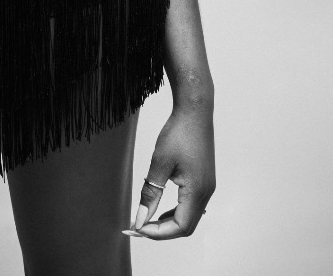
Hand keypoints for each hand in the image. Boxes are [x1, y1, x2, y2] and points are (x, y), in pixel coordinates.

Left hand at [124, 105, 215, 239]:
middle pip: (186, 226)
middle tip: (137, 227)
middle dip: (161, 230)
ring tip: (145, 218)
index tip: (137, 227)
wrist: (194, 112)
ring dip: (168, 221)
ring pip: (189, 217)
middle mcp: (206, 193)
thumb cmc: (178, 133)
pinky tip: (160, 206)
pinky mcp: (204, 180)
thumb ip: (150, 193)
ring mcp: (207, 187)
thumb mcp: (159, 163)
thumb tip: (141, 217)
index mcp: (197, 191)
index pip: (180, 226)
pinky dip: (175, 211)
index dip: (158, 232)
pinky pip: (191, 205)